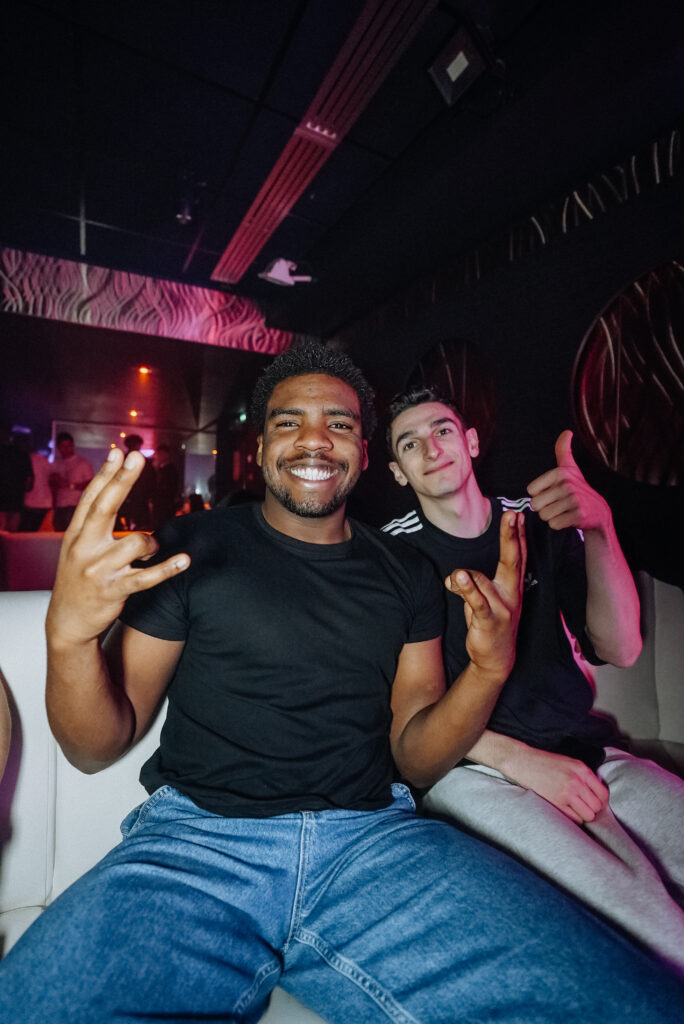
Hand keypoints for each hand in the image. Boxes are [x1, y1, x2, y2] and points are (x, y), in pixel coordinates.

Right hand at [46, 449, 189, 647]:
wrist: (67, 621)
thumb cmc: (79, 577)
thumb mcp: (77, 546)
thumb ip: (92, 519)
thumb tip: (111, 482)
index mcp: (75, 534)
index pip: (91, 498)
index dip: (106, 474)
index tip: (119, 452)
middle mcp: (84, 548)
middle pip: (104, 507)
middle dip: (121, 481)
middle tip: (137, 457)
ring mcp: (98, 570)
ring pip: (134, 543)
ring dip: (150, 543)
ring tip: (151, 549)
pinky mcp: (114, 590)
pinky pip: (147, 577)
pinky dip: (168, 568)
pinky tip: (184, 560)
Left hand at [445, 511, 525, 681]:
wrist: (496, 659)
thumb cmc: (489, 623)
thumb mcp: (483, 599)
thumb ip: (473, 583)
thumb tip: (455, 574)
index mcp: (512, 586)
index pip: (518, 555)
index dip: (518, 534)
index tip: (518, 514)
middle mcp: (511, 594)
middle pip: (512, 560)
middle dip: (512, 536)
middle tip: (512, 515)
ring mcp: (502, 608)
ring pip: (483, 580)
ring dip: (468, 577)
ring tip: (457, 576)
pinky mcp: (489, 620)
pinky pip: (477, 601)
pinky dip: (466, 589)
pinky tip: (457, 578)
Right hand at [512, 746, 608, 823]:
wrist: (524, 762)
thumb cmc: (546, 762)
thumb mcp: (569, 762)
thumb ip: (584, 775)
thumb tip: (597, 793)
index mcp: (581, 770)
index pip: (603, 793)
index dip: (602, 801)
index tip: (597, 803)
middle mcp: (576, 781)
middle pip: (597, 806)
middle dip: (592, 808)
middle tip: (584, 806)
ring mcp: (566, 793)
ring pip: (588, 816)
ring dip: (583, 815)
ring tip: (575, 809)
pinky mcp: (556, 802)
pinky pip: (574, 819)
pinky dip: (572, 818)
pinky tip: (566, 810)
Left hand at [527, 430, 610, 531]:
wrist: (598, 511)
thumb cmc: (578, 489)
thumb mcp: (570, 468)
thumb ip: (563, 450)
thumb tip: (567, 432)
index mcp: (561, 472)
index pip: (531, 491)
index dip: (540, 494)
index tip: (554, 493)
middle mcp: (568, 484)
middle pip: (535, 504)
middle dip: (544, 508)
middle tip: (558, 504)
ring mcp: (574, 500)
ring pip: (544, 515)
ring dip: (552, 516)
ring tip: (564, 510)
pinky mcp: (579, 515)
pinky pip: (554, 524)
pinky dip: (559, 524)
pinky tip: (569, 518)